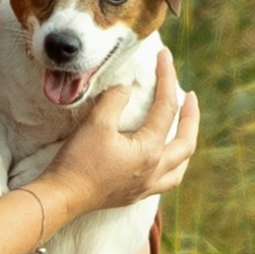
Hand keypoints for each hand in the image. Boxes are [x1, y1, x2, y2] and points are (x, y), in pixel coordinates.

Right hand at [49, 41, 199, 211]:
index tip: (165, 57)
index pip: (166, 108)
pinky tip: (162, 158)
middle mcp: (154, 171)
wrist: (63, 197)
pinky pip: (165, 181)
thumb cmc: (79, 160)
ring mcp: (146, 186)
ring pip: (179, 167)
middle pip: (186, 142)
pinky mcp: (134, 195)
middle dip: (191, 117)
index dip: (167, 78)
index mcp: (150, 151)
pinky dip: (171, 166)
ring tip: (184, 130)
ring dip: (185, 145)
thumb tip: (127, 86)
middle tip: (191, 96)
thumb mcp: (96, 123)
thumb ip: (115, 99)